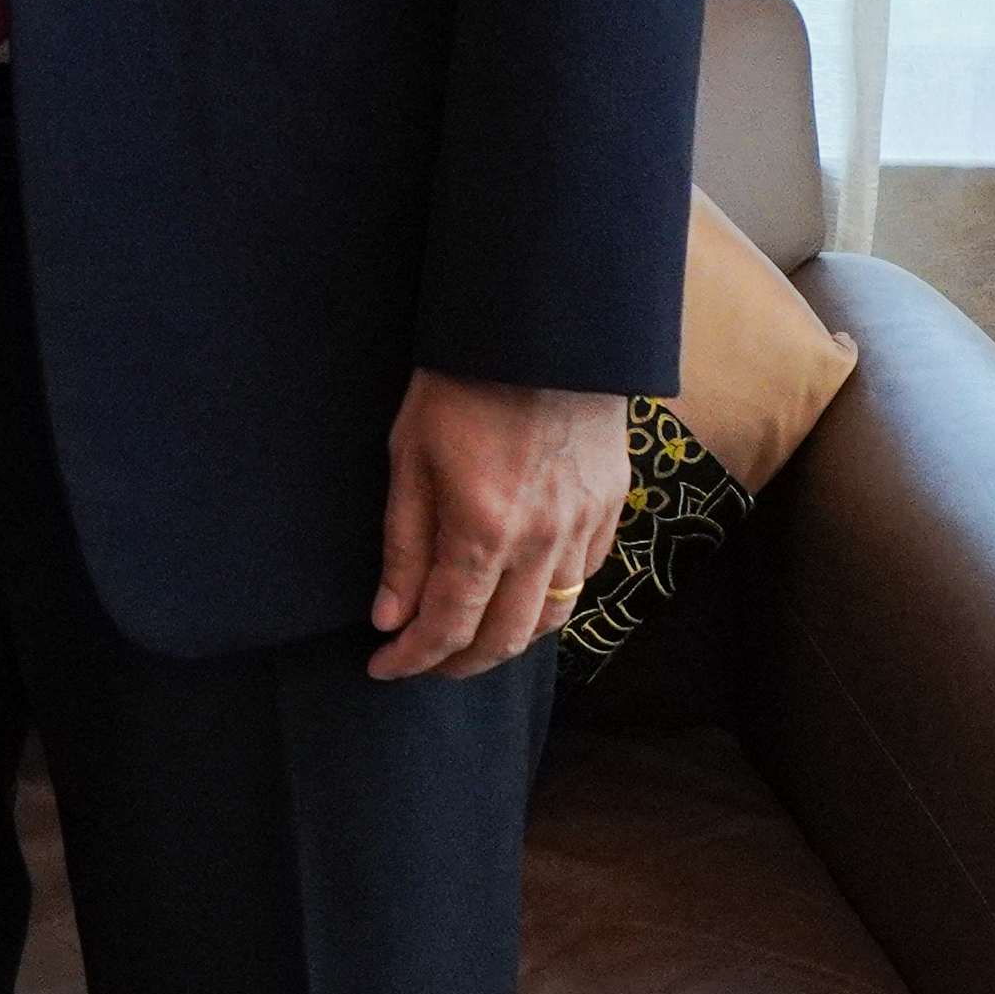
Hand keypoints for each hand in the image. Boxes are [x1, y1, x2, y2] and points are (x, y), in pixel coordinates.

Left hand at [369, 373, 626, 681]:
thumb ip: (404, 544)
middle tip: (424, 662)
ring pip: (552, 617)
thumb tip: (391, 617)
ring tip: (472, 637)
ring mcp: (584, 526)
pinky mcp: (611, 506)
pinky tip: (523, 590)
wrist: (540, 326)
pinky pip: (585, 576)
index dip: (413, 658)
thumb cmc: (461, 381)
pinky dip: (551, 598)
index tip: (383, 667)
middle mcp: (542, 542)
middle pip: (504, 638)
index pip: (447, 626)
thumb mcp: (410, 456)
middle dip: (457, 663)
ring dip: (509, 639)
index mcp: (484, 530)